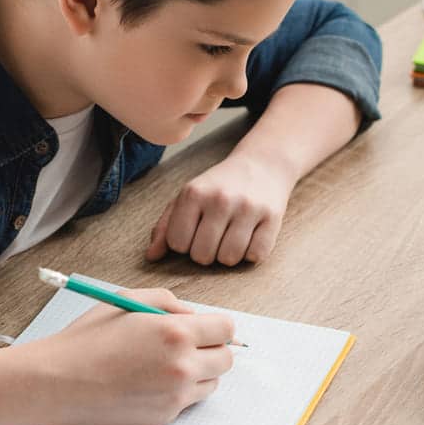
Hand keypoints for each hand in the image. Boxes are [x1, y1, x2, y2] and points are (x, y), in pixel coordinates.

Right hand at [31, 288, 234, 424]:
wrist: (58, 382)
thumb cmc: (88, 339)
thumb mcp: (126, 300)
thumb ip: (168, 302)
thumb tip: (193, 315)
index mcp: (175, 332)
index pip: (226, 329)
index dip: (216, 326)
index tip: (205, 327)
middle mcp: (182, 366)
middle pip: (226, 359)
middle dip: (211, 349)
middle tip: (187, 345)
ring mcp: (175, 395)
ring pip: (212, 382)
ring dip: (198, 372)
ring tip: (164, 364)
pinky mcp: (164, 417)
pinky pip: (188, 401)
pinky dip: (178, 391)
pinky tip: (149, 382)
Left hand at [145, 152, 295, 265]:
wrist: (262, 165)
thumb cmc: (219, 186)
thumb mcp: (188, 197)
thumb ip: (165, 226)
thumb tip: (151, 256)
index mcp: (194, 193)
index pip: (177, 243)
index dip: (183, 243)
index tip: (193, 232)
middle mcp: (220, 199)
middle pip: (202, 256)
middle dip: (205, 252)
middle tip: (213, 236)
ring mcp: (248, 208)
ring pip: (228, 259)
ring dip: (228, 255)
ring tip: (231, 237)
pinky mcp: (272, 218)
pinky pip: (255, 256)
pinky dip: (251, 253)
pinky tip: (250, 237)